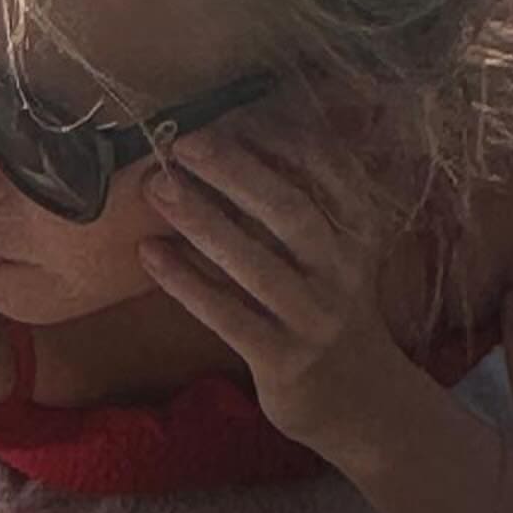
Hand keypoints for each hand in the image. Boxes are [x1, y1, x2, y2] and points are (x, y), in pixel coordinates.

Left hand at [138, 96, 408, 449]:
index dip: (281, 140)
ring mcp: (315, 319)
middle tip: (183, 142)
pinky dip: (186, 283)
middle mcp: (344, 272)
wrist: (362, 402)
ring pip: (254, 263)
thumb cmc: (332, 312)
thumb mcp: (339, 254)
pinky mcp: (284, 360)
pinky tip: (150, 254)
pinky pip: (228, 315)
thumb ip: (306, 203)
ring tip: (156, 188)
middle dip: (235, 171)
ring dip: (201, 221)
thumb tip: (239, 139)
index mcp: (361, 234)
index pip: (329, 173)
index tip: (233, 110)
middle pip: (290, 211)